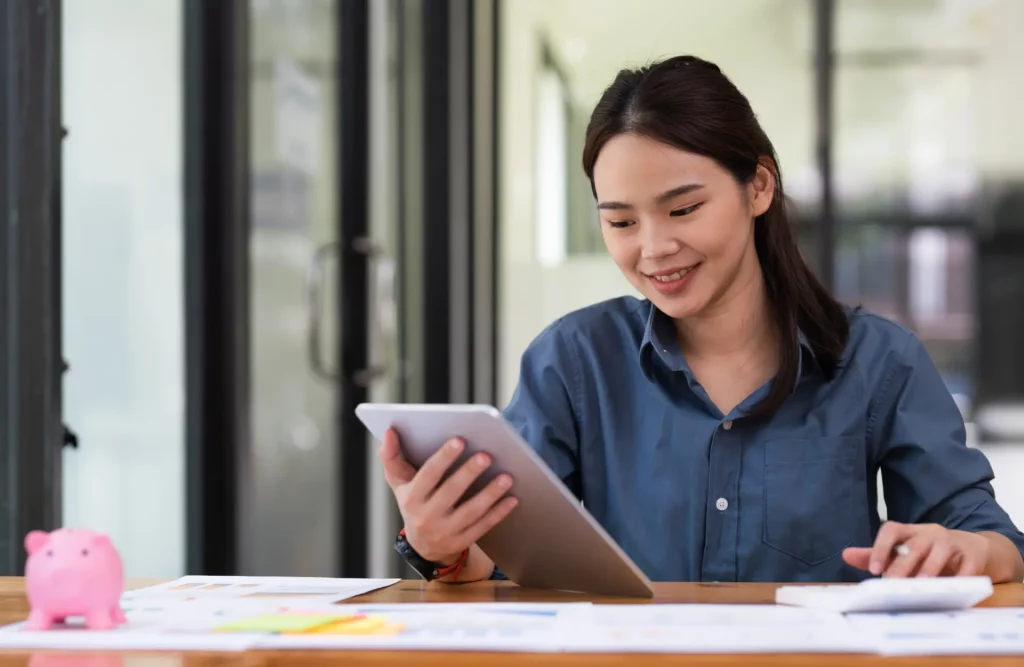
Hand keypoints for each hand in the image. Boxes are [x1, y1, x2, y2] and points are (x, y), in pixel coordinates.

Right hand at [379, 428, 517, 563]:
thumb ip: (392, 456)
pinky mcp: (462, 542)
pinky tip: (512, 498)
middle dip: (469, 473)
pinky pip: (483, 526)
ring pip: (470, 511)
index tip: (460, 440)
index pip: (428, 475)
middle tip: (487, 455)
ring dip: (490, 494)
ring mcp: (446, 532)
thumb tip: (389, 431)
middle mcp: (427, 516)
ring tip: (507, 476)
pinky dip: (499, 513)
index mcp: (411, 498)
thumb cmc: (413, 503)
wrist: (423, 545)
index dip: (443, 457)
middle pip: (450, 492)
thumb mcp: (398, 483)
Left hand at [842, 521, 989, 577]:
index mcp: (909, 531)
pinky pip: (967, 566)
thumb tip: (845, 554)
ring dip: (930, 568)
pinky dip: (961, 577)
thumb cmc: (928, 552)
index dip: (880, 548)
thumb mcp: (902, 551)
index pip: (891, 530)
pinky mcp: (972, 555)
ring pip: (940, 551)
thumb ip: (876, 554)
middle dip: (902, 565)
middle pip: (914, 545)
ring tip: (921, 584)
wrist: (971, 548)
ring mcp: (952, 542)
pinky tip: (955, 588)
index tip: (873, 569)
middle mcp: (929, 533)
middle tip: (892, 583)